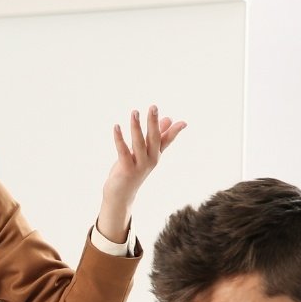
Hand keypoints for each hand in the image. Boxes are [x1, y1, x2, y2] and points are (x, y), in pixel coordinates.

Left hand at [96, 106, 185, 241]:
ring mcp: (139, 165)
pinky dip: (119, 138)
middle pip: (153, 139)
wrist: (121, 194)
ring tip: (135, 112)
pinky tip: (116, 127)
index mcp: (155, 154)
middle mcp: (150, 160)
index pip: (167, 140)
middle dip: (154, 123)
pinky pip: (123, 151)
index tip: (184, 123)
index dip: (174, 132)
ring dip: (136, 127)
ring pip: (139, 143)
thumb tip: (169, 119)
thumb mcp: (145, 151)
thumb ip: (157, 136)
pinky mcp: (127, 170)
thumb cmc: (132, 170)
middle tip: (153, 107)